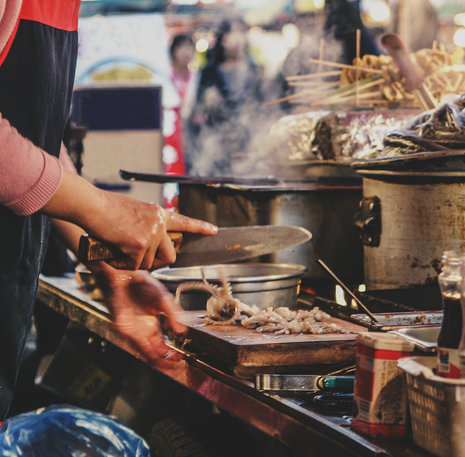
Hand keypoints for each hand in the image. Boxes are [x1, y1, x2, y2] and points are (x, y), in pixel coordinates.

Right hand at [41, 170, 217, 269]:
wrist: (92, 205)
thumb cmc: (106, 208)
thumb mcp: (135, 211)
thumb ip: (147, 224)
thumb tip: (149, 244)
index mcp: (159, 214)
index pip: (184, 222)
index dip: (200, 227)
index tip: (214, 230)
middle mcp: (159, 224)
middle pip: (170, 255)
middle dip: (157, 263)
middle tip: (141, 259)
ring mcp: (151, 234)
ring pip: (148, 263)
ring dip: (133, 262)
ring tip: (118, 247)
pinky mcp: (139, 244)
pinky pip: (133, 265)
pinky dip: (121, 263)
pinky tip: (113, 251)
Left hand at [91, 263, 185, 367]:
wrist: (126, 273)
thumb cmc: (141, 284)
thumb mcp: (163, 299)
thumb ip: (173, 314)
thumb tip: (181, 330)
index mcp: (151, 324)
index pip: (162, 345)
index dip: (171, 353)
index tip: (180, 358)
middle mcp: (142, 330)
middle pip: (154, 353)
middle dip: (166, 361)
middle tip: (176, 365)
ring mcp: (132, 330)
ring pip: (145, 352)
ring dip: (157, 360)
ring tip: (169, 365)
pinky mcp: (124, 327)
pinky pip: (136, 343)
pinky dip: (147, 351)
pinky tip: (156, 355)